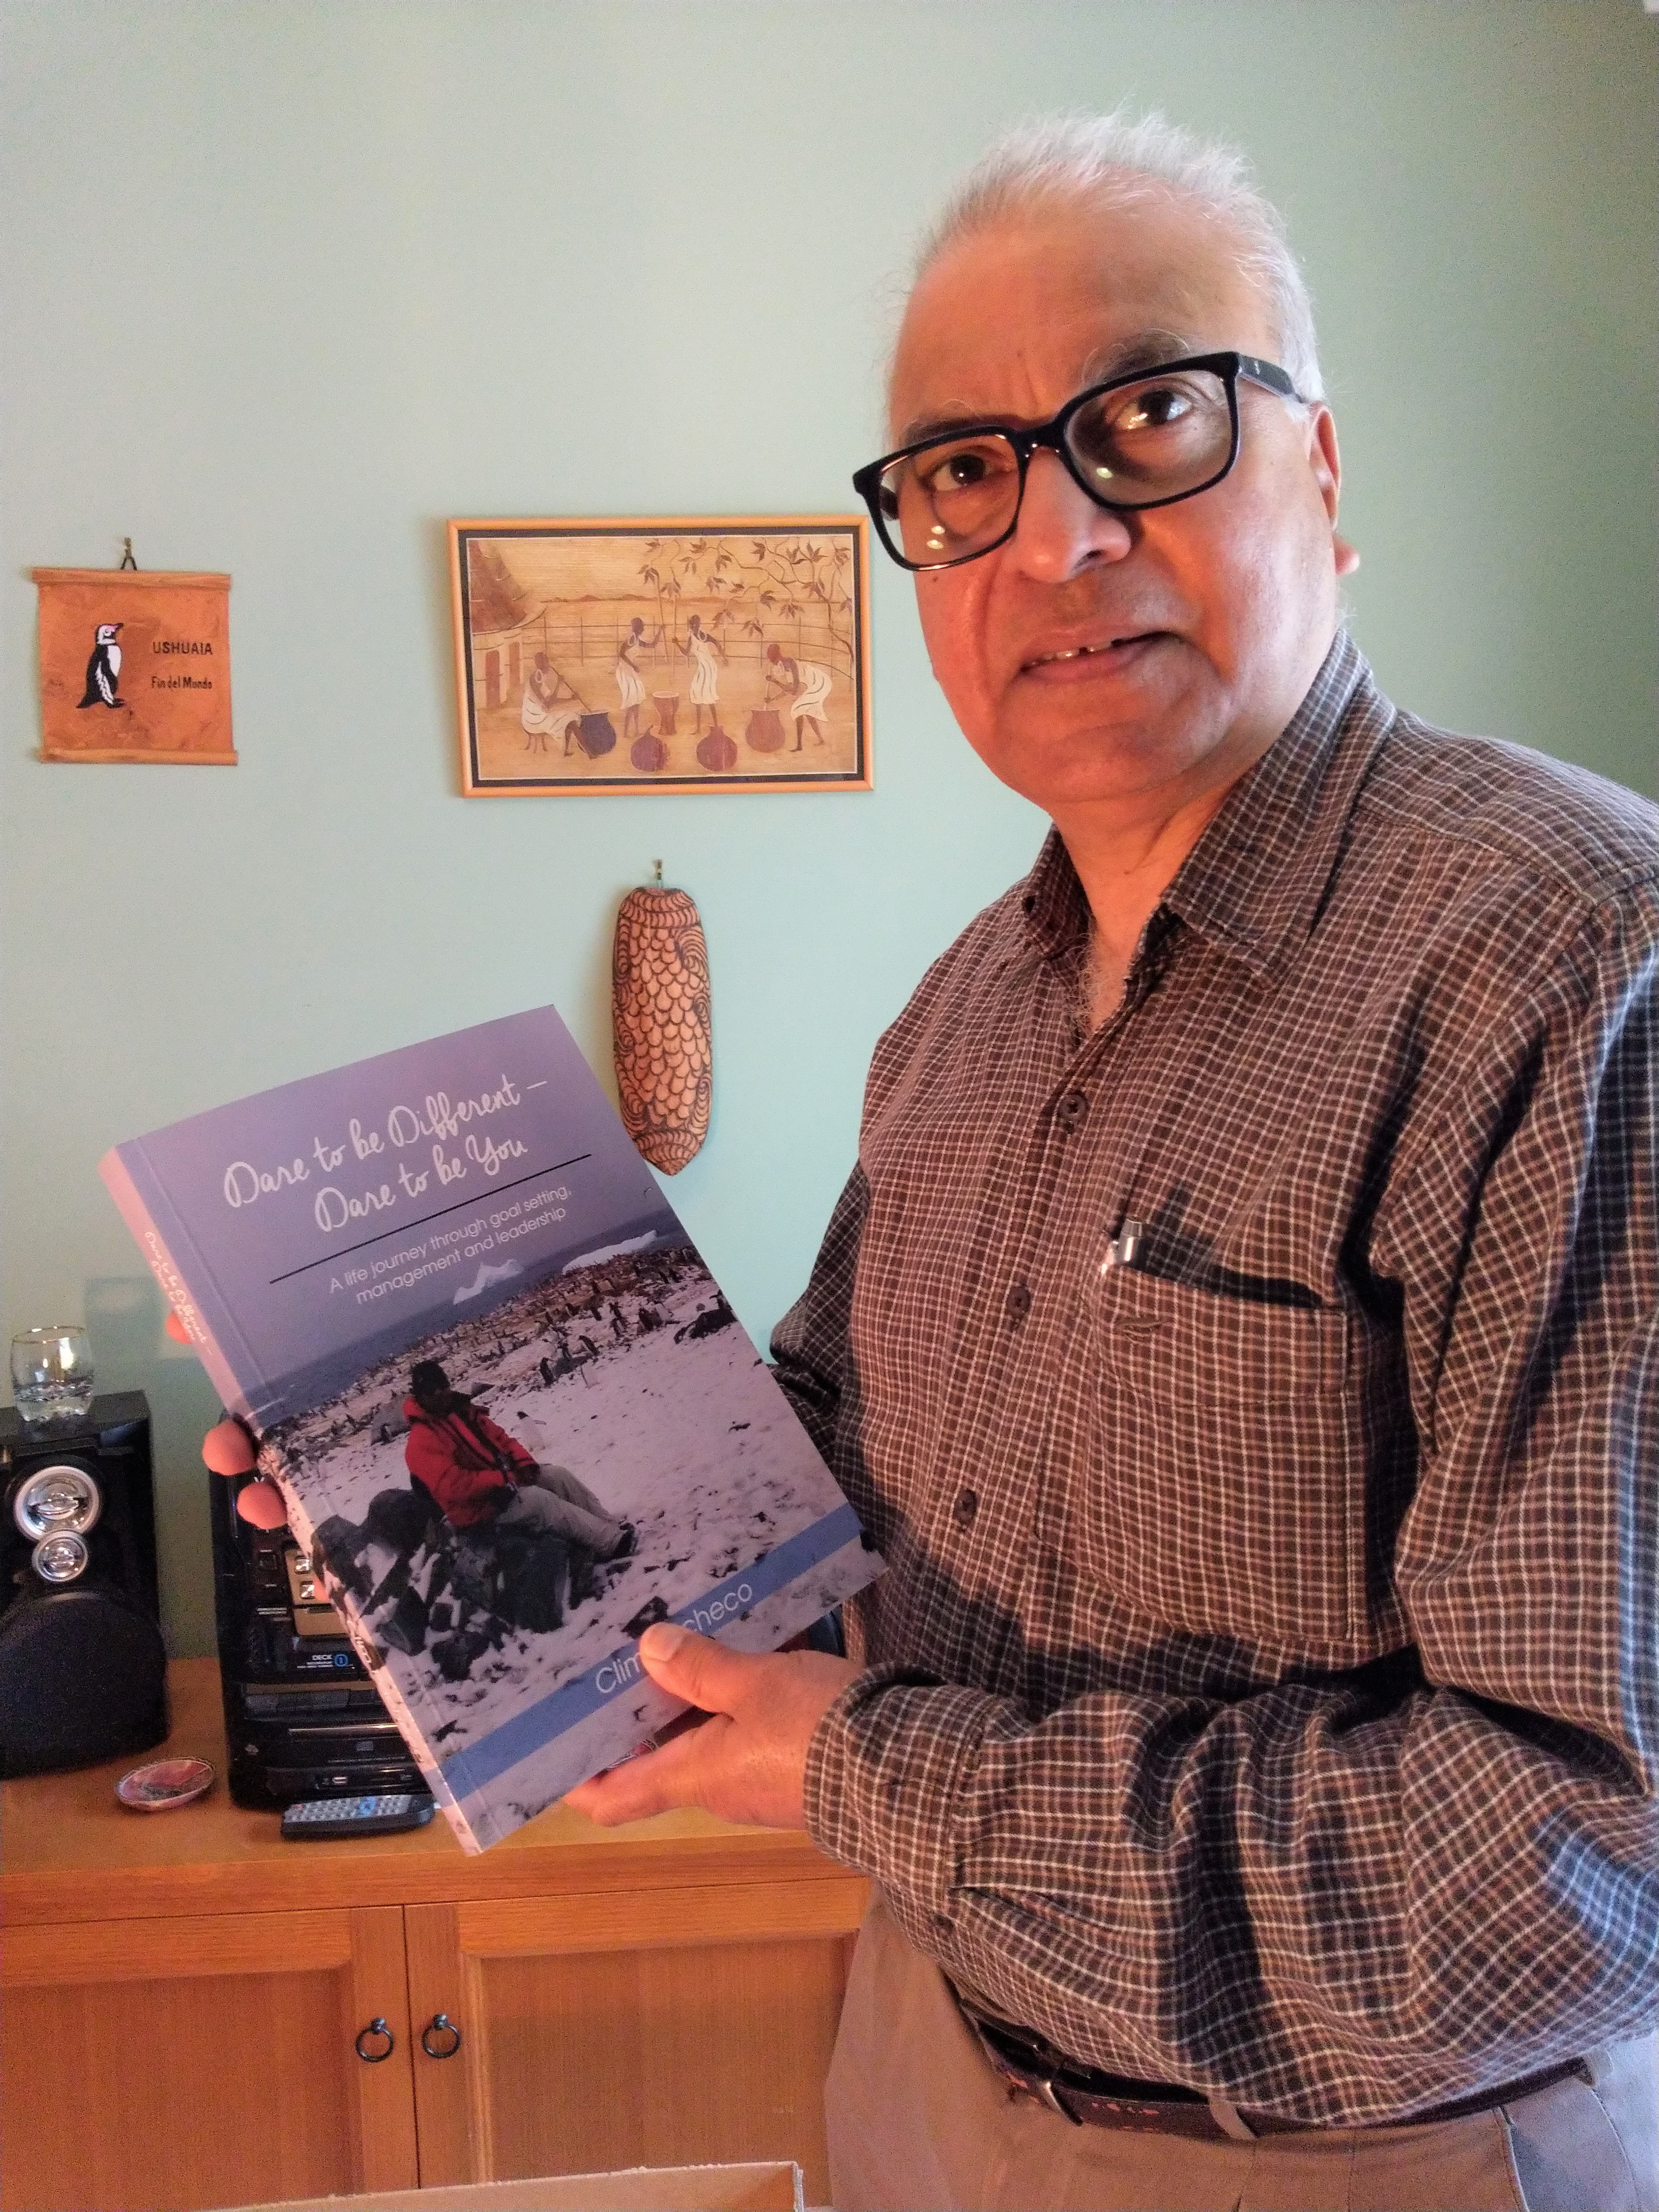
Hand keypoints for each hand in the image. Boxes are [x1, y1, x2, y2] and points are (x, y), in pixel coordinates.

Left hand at [564, 1625, 858, 1830]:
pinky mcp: (801, 1759)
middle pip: (662, 1752)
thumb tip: (648, 1649)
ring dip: (701, 1686)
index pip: (613, 1797)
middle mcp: (721, 1785)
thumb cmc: (817, 1730)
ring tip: (690, 1626)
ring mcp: (762, 1775)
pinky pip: (759, 1721)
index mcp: (696, 1776)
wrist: (908, 1768)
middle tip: (624, 1648)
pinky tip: (763, 1634)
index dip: (575, 1777)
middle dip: (644, 1703)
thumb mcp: (756, 1685)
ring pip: (714, 1728)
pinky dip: (750, 1685)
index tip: (550, 1738)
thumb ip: (702, 1666)